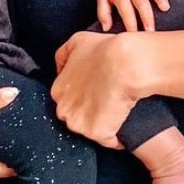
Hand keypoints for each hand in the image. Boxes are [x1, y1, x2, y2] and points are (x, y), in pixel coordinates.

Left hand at [52, 31, 143, 147]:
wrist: (126, 63)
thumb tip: (60, 69)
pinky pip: (109, 141)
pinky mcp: (97, 134)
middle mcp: (64, 109)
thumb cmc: (104, 49)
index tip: (97, 92)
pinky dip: (117, 137)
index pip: (68, 101)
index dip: (84, 97)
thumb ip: (63, 55)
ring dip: (103, 125)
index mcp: (58, 90)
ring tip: (118, 112)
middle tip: (108, 102)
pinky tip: (125, 125)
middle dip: (90, 114)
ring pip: (90, 130)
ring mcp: (79, 124)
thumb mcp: (76, 41)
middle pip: (76, 118)